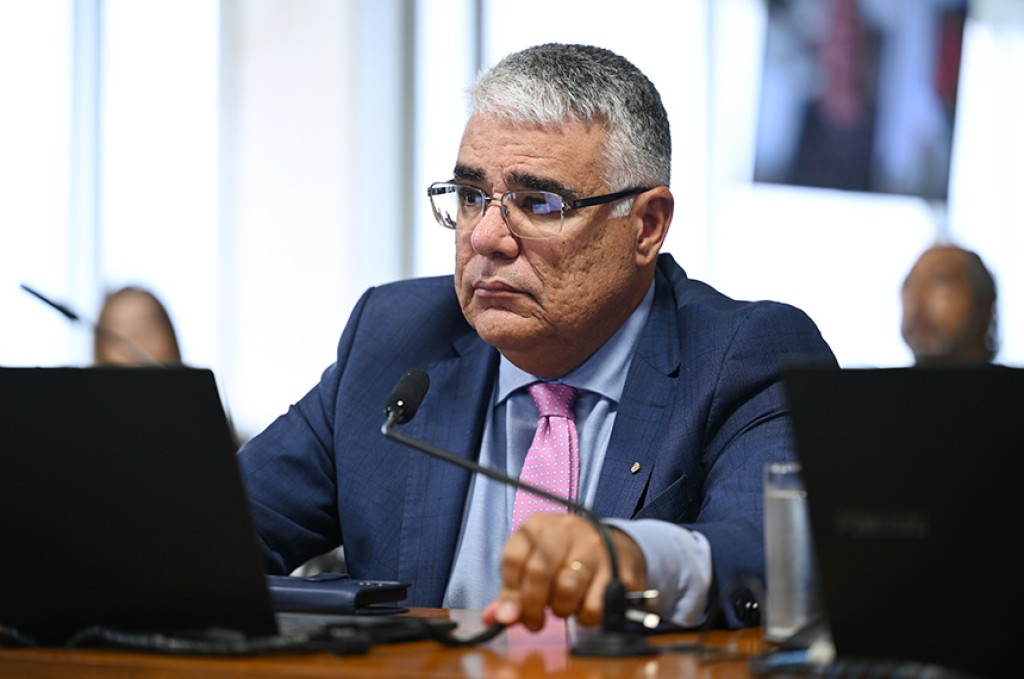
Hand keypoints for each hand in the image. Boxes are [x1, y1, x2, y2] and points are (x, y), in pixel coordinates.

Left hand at [481, 514, 646, 631]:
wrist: (616, 545)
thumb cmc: (565, 558)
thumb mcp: (534, 562)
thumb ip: (512, 590)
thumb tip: (494, 619)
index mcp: (539, 525)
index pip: (513, 558)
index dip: (509, 593)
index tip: (509, 616)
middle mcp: (566, 529)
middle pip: (539, 573)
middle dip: (532, 607)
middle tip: (534, 623)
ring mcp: (595, 547)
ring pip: (567, 589)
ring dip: (561, 610)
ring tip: (564, 607)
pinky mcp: (618, 569)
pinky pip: (595, 605)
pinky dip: (586, 617)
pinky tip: (585, 606)